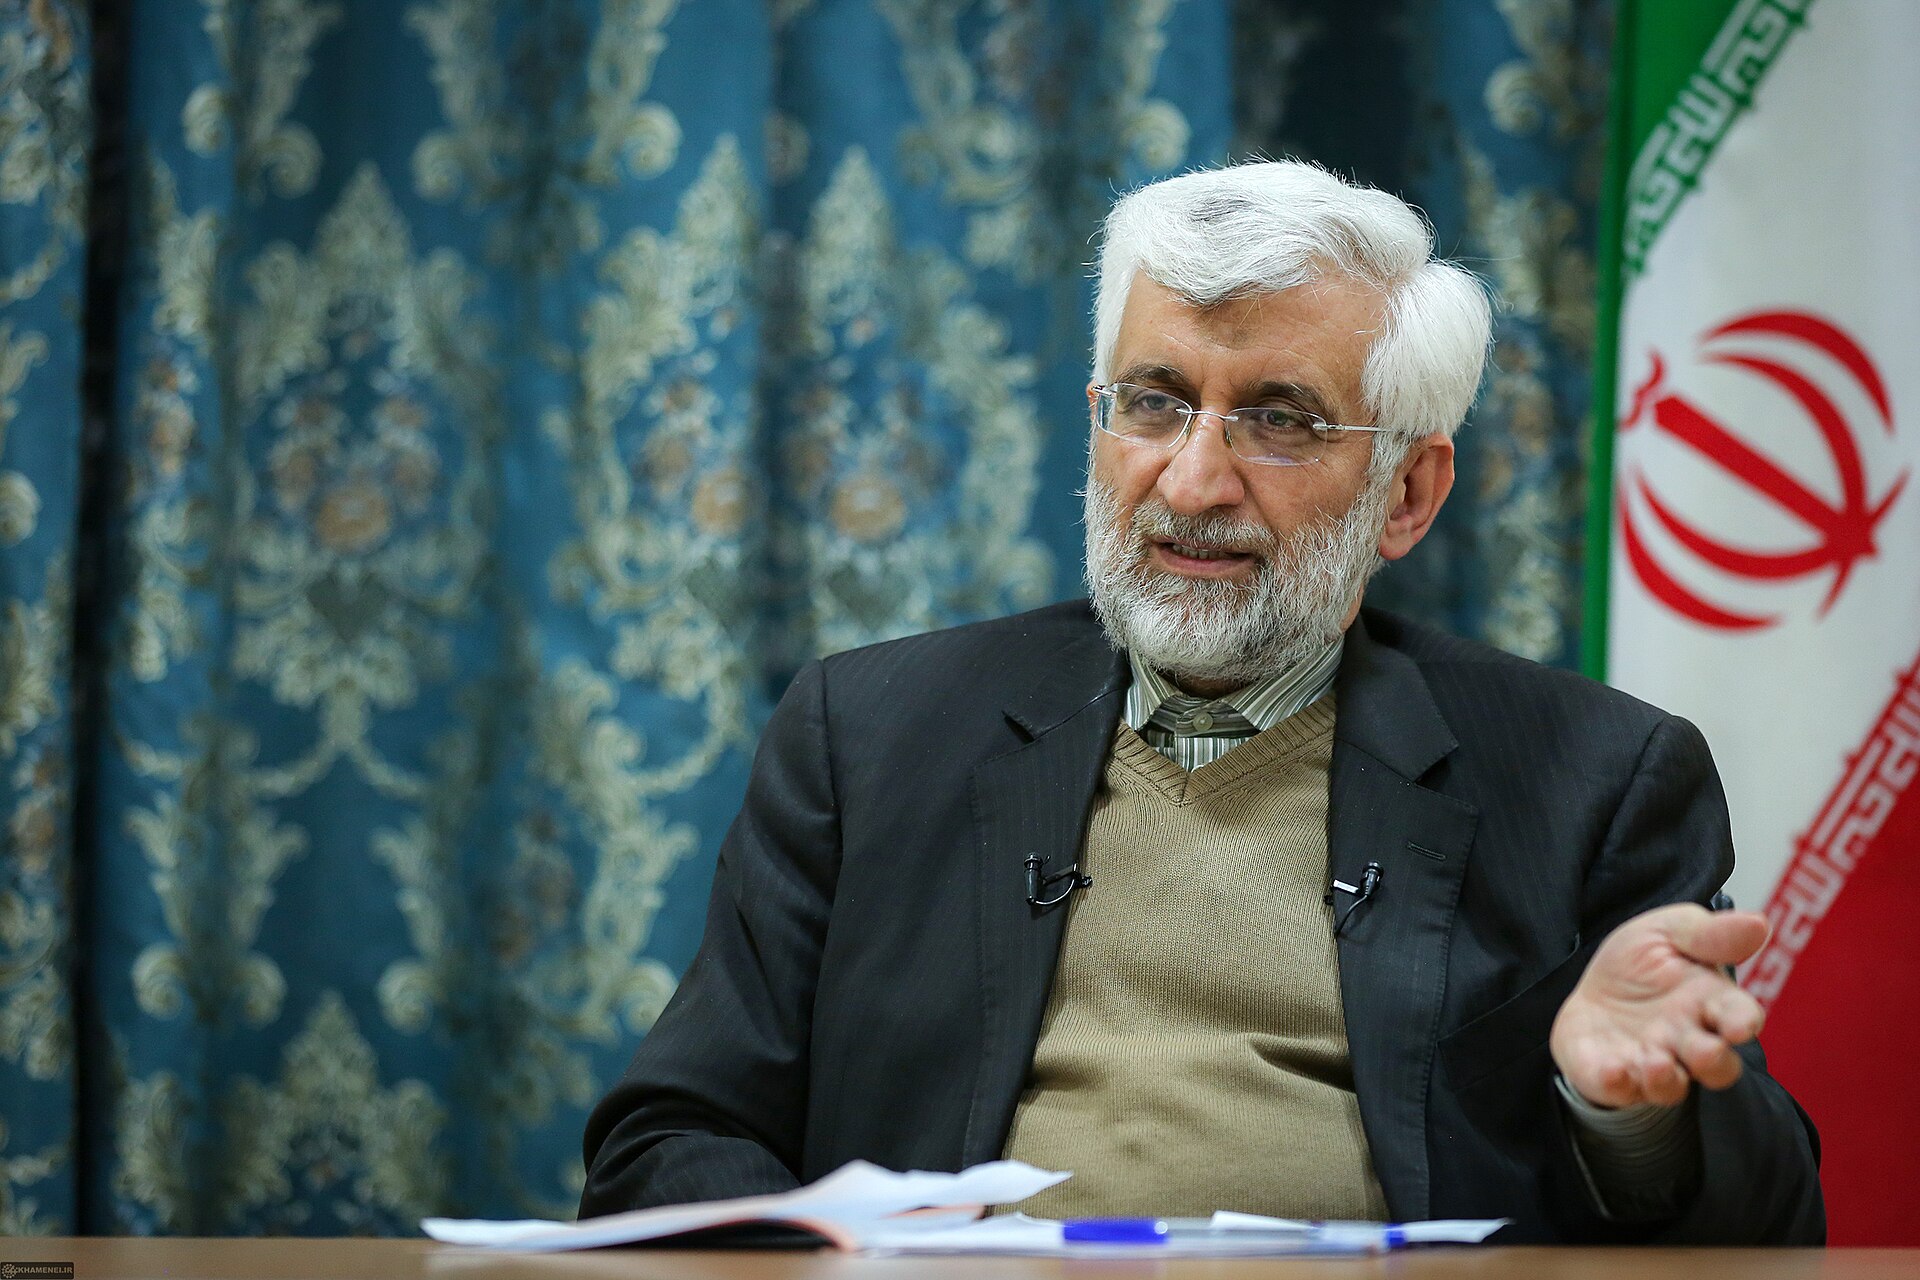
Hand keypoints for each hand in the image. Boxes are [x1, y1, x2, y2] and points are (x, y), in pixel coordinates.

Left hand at [1550, 904, 1768, 1108]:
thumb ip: (1710, 934)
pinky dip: (1615, 1083)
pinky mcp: (1609, 1077)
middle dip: (1712, 1060)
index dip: (1743, 1021)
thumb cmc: (1644, 962)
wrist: (1593, 988)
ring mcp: (1650, 1064)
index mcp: (1710, 1003)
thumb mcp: (1669, 932)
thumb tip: (1760, 923)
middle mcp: (1686, 1042)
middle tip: (1705, 1051)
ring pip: (1669, 1086)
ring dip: (1665, 1080)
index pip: (1739, 1015)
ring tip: (1655, 1063)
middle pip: (1715, 1064)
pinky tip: (1611, 1070)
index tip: (1741, 1025)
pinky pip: (1615, 1089)